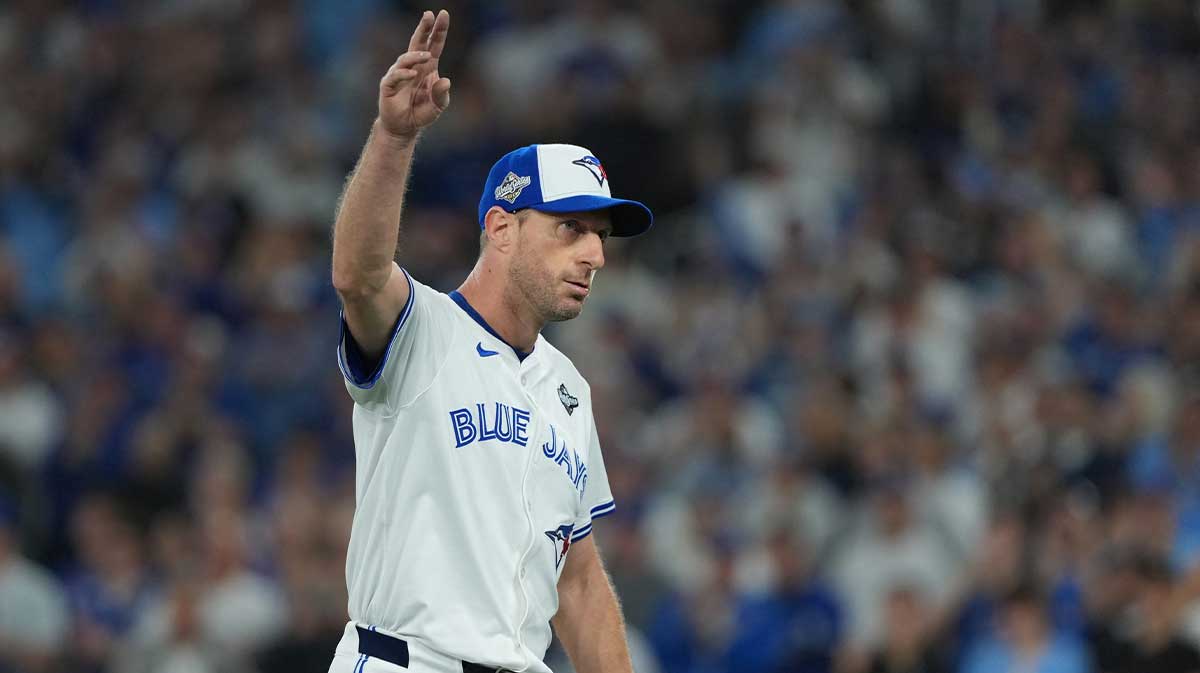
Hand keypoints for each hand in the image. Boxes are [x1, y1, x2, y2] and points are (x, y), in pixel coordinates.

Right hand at [378, 10, 450, 140]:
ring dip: (416, 56)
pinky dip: (403, 74)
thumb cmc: (421, 113)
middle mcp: (413, 67)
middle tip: (429, 14)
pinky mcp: (389, 85)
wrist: (403, 128)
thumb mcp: (437, 106)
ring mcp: (399, 74)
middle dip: (423, 28)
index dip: (438, 30)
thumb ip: (442, 94)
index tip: (443, 14)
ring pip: (406, 58)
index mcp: (428, 67)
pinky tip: (412, 74)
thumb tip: (446, 81)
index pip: (434, 44)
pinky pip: (395, 76)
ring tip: (426, 57)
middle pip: (418, 43)